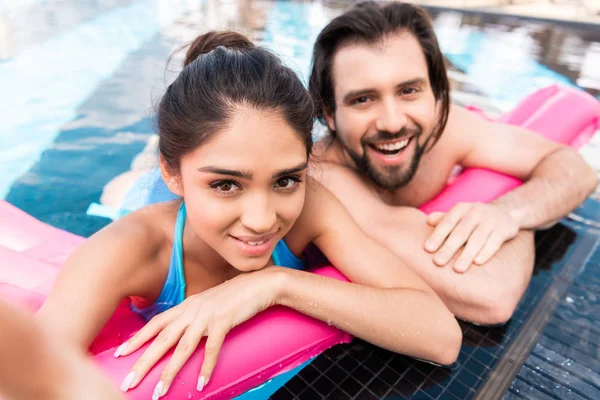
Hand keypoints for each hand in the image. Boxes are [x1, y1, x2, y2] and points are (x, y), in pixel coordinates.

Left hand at [115, 268, 282, 398]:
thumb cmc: (236, 295)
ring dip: (169, 372)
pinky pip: (212, 349)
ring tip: (159, 392)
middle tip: (128, 382)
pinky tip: (200, 383)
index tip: (119, 354)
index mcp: (187, 306)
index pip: (155, 323)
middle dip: (143, 362)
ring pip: (182, 348)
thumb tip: (184, 332)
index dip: (136, 339)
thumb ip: (194, 315)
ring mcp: (207, 316)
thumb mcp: (209, 302)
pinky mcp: (224, 322)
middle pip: (162, 339)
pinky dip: (205, 367)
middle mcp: (192, 310)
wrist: (260, 284)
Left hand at [424, 202, 518, 272]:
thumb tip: (427, 221)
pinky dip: (486, 252)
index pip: (447, 222)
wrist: (506, 211)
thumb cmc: (474, 217)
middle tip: (438, 262)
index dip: (437, 236)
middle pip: (460, 233)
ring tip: (457, 269)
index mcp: (461, 209)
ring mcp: (491, 220)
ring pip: (477, 239)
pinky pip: (494, 242)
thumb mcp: (459, 214)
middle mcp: (475, 212)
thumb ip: (443, 219)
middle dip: (449, 248)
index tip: (427, 249)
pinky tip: (477, 263)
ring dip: (466, 255)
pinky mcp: (504, 229)